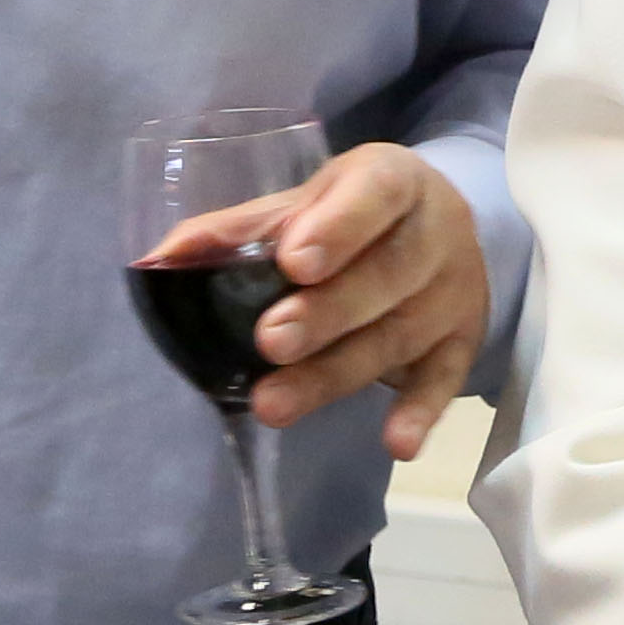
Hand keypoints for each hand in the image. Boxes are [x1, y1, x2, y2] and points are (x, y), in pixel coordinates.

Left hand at [150, 141, 482, 456]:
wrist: (436, 226)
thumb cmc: (354, 212)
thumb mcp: (305, 201)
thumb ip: (240, 230)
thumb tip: (160, 261)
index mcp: (394, 180)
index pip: (375, 195)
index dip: (338, 228)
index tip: (294, 262)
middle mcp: (437, 232)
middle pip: (388, 274)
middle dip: (328, 312)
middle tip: (271, 341)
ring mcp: (455, 291)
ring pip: (400, 335)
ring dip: (337, 374)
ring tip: (275, 405)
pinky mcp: (463, 340)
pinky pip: (445, 380)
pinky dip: (421, 412)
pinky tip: (396, 444)